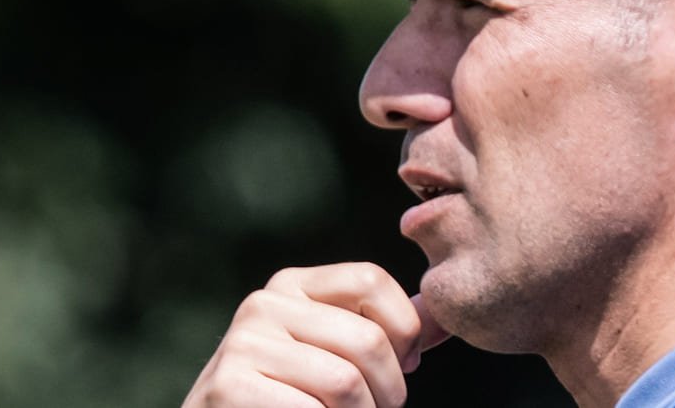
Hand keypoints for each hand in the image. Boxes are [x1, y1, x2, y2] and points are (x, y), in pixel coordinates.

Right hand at [183, 263, 449, 406]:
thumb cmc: (292, 398)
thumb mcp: (337, 353)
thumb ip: (387, 332)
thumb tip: (445, 319)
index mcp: (293, 285)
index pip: (370, 279)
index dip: (404, 327)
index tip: (407, 365)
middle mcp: (264, 304)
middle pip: (367, 339)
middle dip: (390, 389)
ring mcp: (242, 343)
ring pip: (346, 382)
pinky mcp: (229, 384)